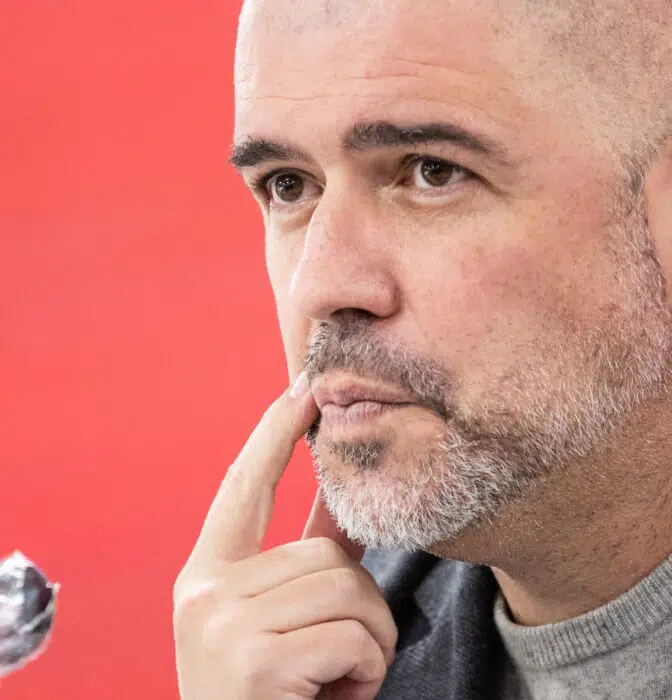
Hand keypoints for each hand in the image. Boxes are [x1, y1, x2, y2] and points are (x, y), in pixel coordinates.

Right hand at [173, 373, 397, 699]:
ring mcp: (222, 624)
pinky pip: (352, 634)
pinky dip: (366, 669)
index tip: (303, 385)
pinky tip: (336, 696)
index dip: (275, 431)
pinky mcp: (253, 661)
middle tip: (345, 656)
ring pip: (347, 587)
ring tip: (340, 677)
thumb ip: (301, 565)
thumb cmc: (271, 697)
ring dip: (368, 640)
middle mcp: (203, 591)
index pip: (245, 485)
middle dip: (359, 603)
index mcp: (206, 576)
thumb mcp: (275, 625)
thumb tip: (341, 508)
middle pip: (325, 552)